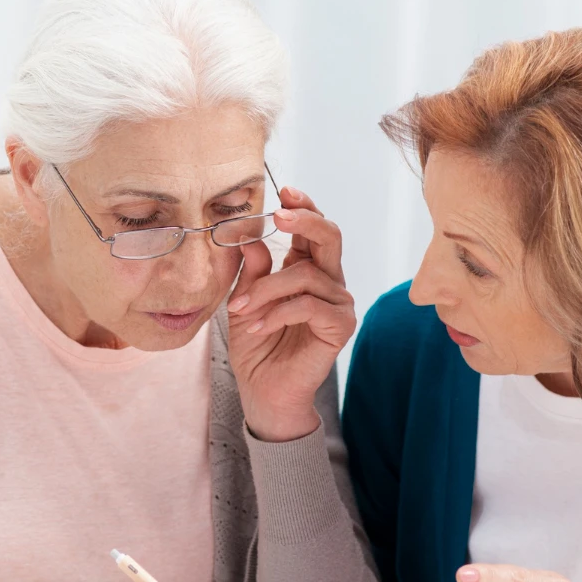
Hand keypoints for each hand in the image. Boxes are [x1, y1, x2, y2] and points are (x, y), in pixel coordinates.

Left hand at [226, 185, 355, 441]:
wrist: (262, 390)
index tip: (284, 191)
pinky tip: (257, 326)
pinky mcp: (340, 326)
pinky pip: (309, 305)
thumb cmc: (255, 344)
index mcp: (306, 267)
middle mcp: (328, 281)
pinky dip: (277, 313)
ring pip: (306, 275)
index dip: (302, 206)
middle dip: (304, 220)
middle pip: (329, 236)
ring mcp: (338, 303)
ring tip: (241, 310)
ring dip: (266, 290)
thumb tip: (248, 233)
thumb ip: (250, 268)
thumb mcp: (243, 300)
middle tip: (279, 215)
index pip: (312, 228)